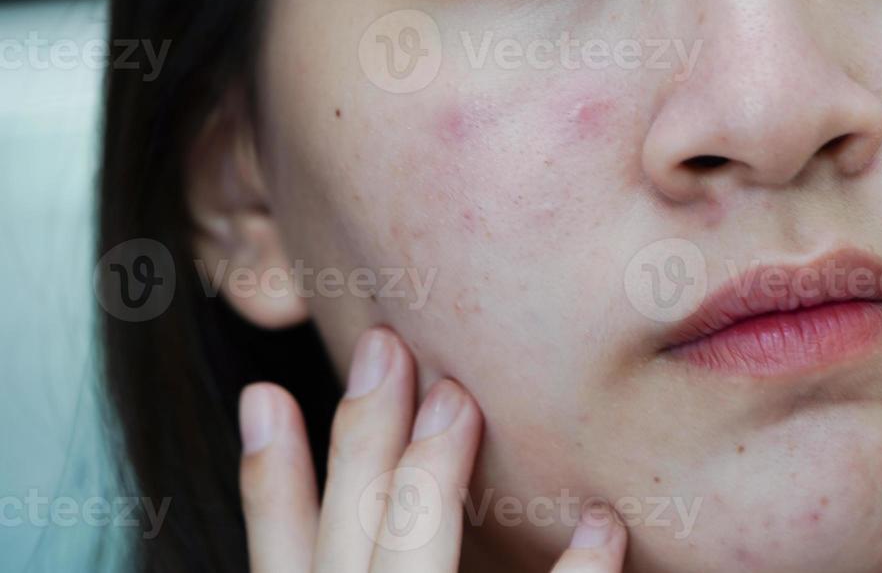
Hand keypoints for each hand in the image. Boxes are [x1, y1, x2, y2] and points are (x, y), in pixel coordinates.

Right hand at [237, 326, 626, 571]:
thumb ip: (375, 558)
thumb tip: (374, 460)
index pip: (284, 559)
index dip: (272, 480)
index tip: (266, 393)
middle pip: (349, 537)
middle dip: (362, 436)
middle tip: (386, 343)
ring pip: (408, 567)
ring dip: (429, 478)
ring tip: (460, 398)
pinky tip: (602, 524)